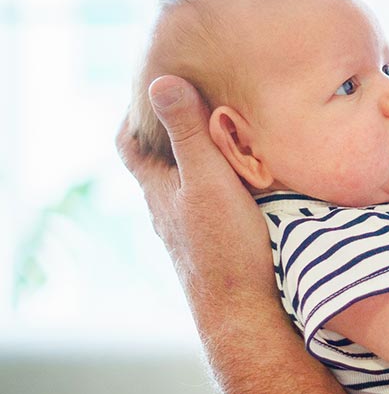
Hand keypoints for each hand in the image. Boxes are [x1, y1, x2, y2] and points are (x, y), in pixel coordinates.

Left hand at [116, 75, 272, 323]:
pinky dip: (225, 185)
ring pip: (191, 186)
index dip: (133, 116)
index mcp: (159, 190)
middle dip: (175, 133)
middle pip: (162, 163)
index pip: (129, 146)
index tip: (150, 89)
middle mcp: (169, 211)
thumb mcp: (207, 179)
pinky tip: (253, 182)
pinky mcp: (219, 246)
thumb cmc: (224, 246)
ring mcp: (193, 232)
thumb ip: (187, 132)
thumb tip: (160, 81)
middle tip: (201, 102)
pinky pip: (215, 205)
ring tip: (231, 135)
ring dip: (204, 161)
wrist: (246, 312)